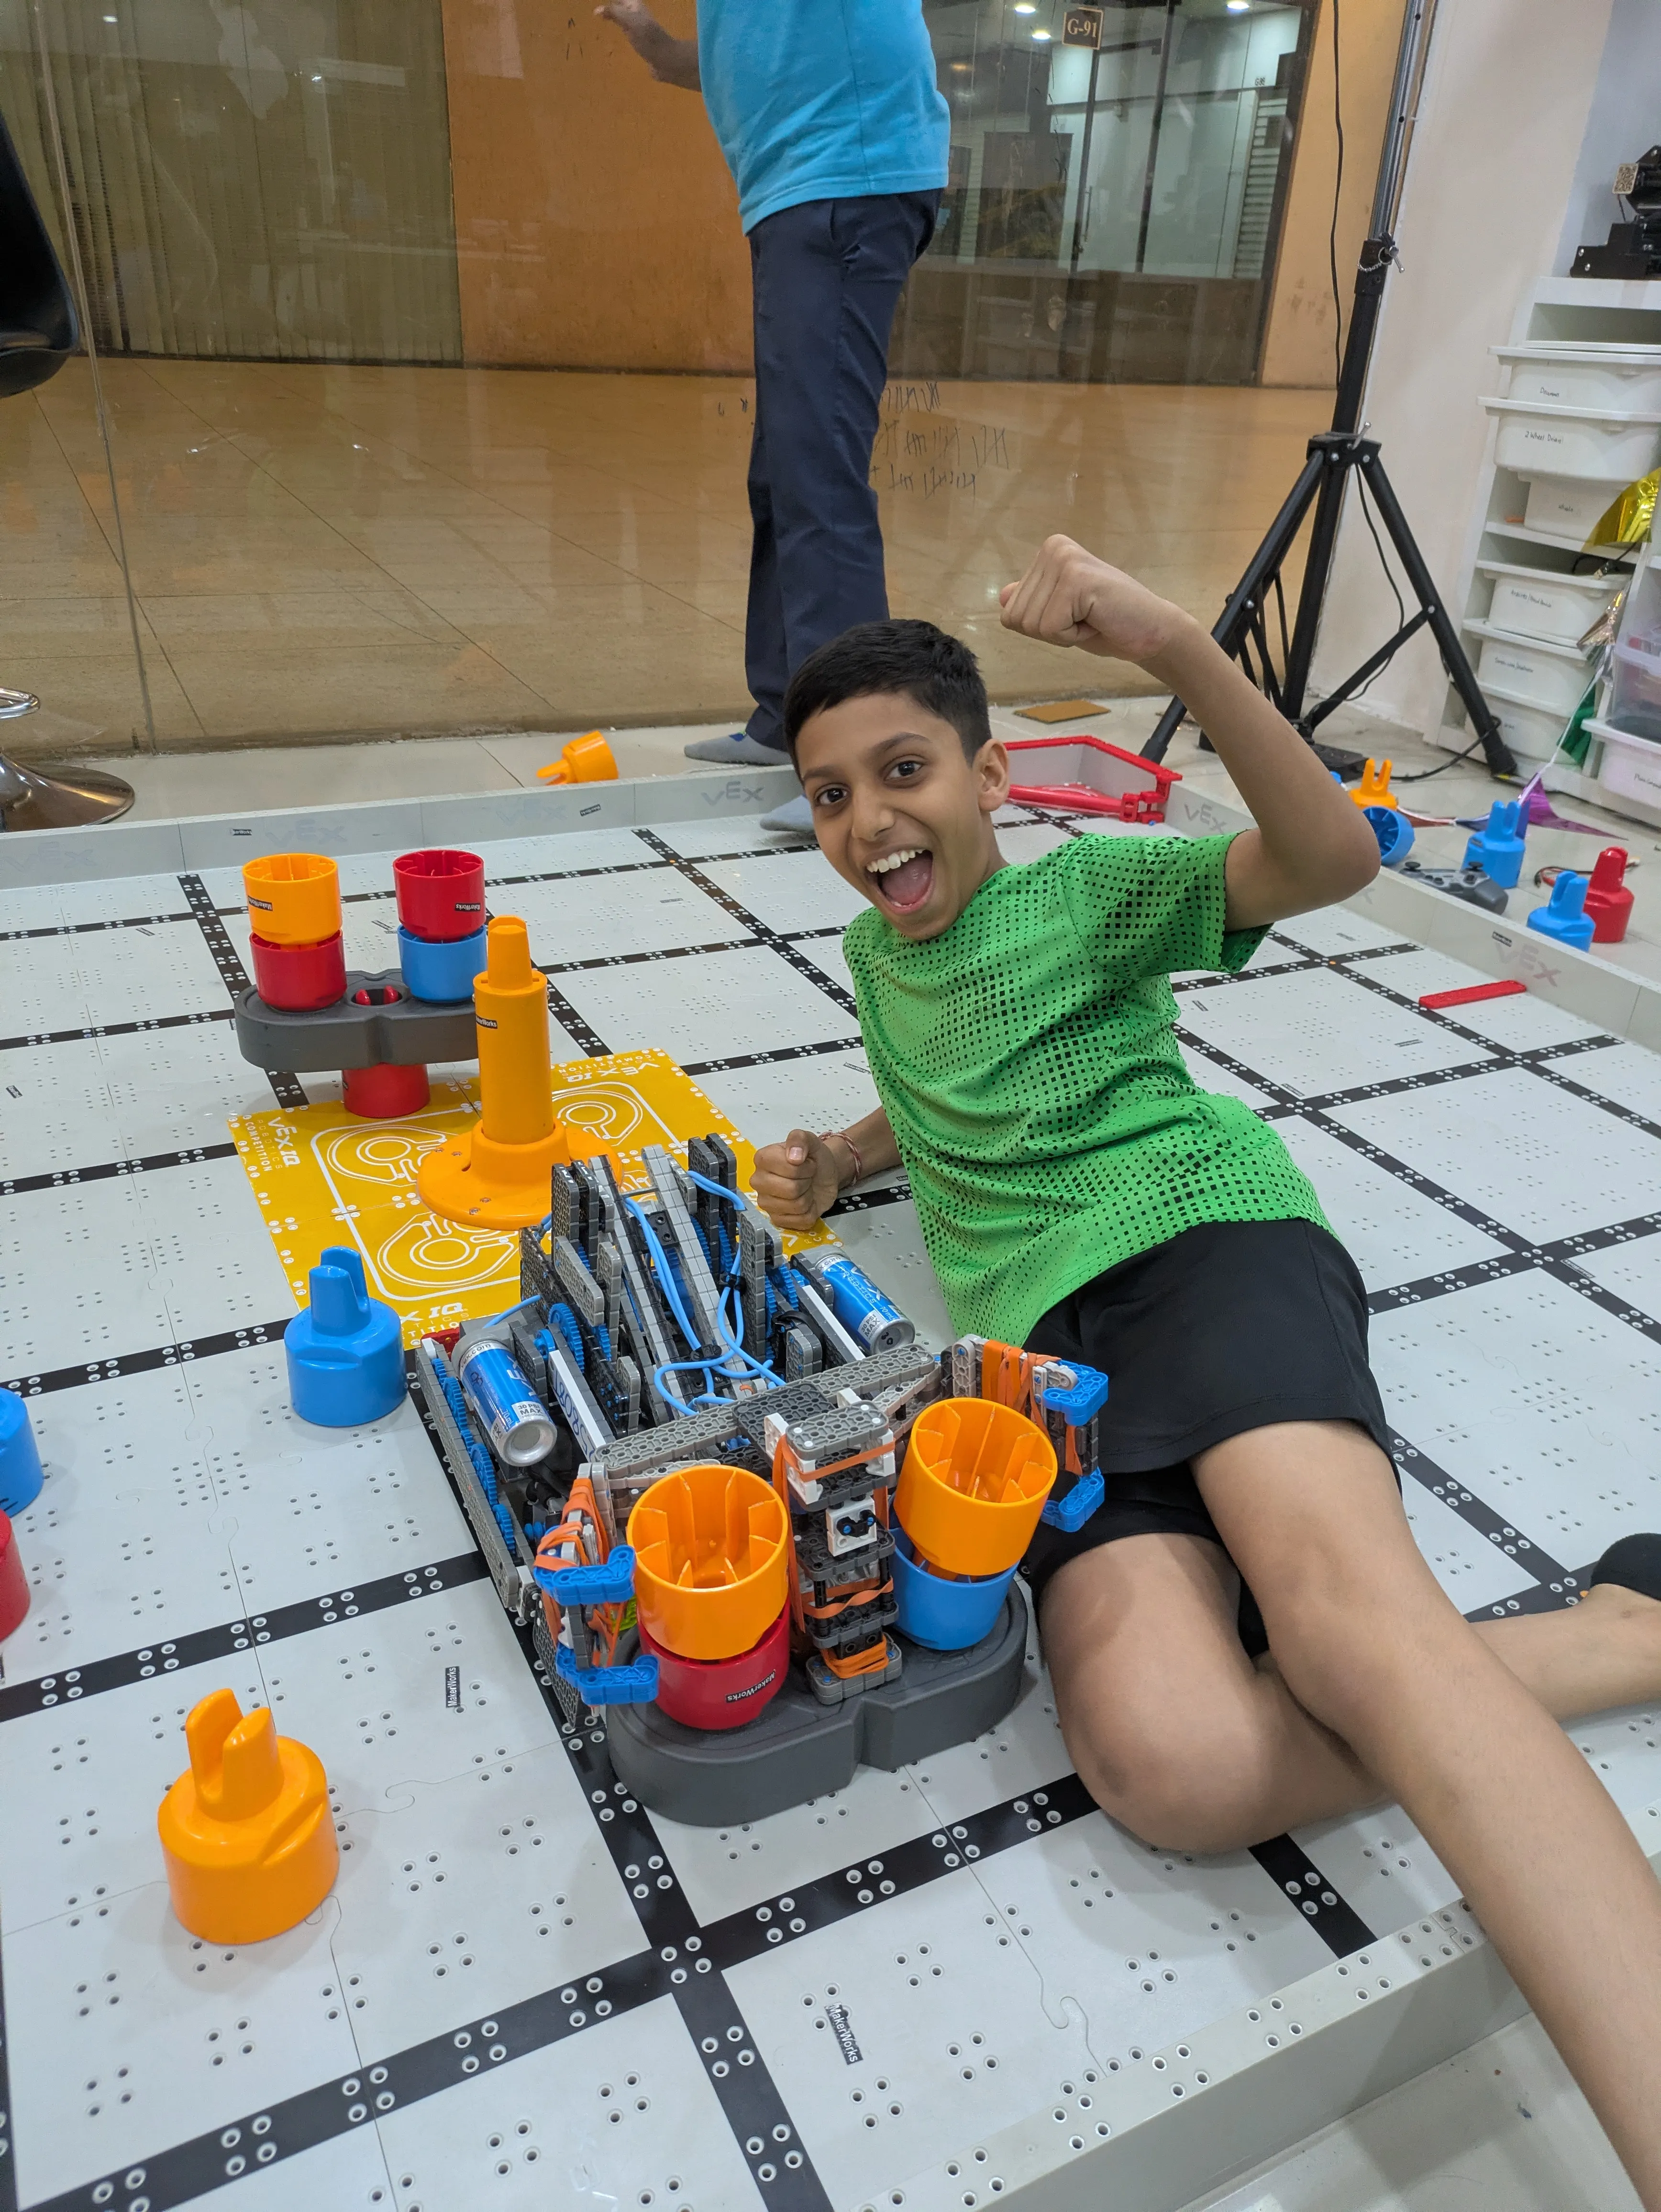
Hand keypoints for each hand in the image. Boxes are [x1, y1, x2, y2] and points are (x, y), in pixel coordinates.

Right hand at [595, 0, 657, 38]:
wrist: (666, 60)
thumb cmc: (649, 39)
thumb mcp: (631, 22)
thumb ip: (614, 13)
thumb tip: (596, 10)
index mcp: (635, 6)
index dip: (613, 1)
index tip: (599, 7)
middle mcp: (637, 15)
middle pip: (622, 6)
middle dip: (613, 7)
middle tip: (599, 11)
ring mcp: (639, 29)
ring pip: (624, 18)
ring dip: (615, 17)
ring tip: (603, 18)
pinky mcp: (640, 42)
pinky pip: (627, 32)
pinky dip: (620, 31)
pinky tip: (614, 35)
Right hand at [749, 1129, 842, 1232]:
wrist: (822, 1175)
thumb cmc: (812, 1158)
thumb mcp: (810, 1140)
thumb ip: (800, 1139)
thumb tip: (794, 1157)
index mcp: (762, 1159)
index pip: (789, 1169)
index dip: (804, 1167)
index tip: (806, 1163)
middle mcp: (758, 1181)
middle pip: (791, 1189)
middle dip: (806, 1182)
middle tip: (806, 1176)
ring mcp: (765, 1202)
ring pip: (797, 1206)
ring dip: (808, 1196)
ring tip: (805, 1188)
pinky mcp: (776, 1219)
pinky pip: (800, 1221)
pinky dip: (810, 1211)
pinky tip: (806, 1202)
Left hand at [1000, 535, 1189, 666]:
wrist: (1150, 632)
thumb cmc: (1107, 623)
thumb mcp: (1061, 613)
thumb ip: (1033, 601)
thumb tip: (1002, 597)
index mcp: (1047, 552)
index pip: (1010, 610)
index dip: (1042, 627)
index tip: (1074, 616)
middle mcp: (1053, 549)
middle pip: (1017, 617)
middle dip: (1050, 631)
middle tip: (1086, 618)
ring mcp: (1065, 561)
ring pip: (1031, 625)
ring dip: (1063, 633)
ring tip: (1092, 617)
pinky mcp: (1077, 580)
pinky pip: (1051, 628)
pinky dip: (1073, 635)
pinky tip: (1098, 619)